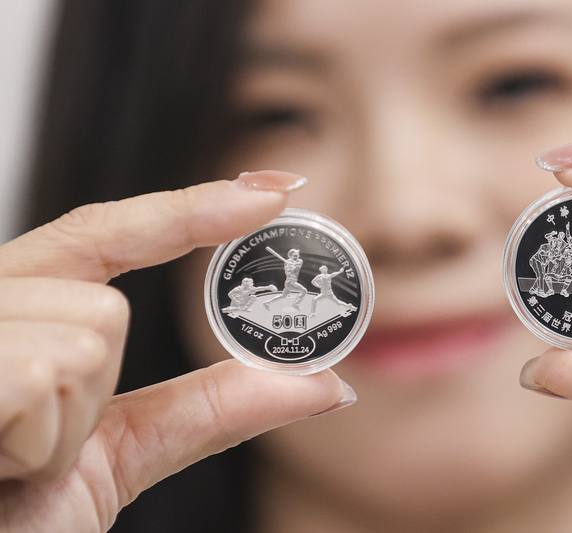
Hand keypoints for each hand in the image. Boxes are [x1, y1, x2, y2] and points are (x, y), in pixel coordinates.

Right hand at [0, 171, 353, 531]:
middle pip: (107, 307)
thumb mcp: (123, 453)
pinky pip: (46, 376)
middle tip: (41, 449)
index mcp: (18, 309)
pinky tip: (1, 464)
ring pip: (86, 342)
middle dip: (96, 395)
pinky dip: (42, 442)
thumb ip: (211, 409)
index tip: (276, 191)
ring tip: (11, 463)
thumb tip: (324, 385)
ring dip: (66, 429)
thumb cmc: (25, 514)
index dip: (190, 210)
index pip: (104, 234)